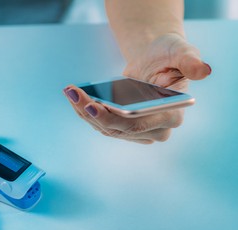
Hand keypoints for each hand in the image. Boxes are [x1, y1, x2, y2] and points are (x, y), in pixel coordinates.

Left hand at [64, 33, 210, 143]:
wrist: (155, 59)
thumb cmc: (169, 55)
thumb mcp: (181, 53)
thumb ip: (190, 61)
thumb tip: (203, 70)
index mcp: (172, 114)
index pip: (140, 124)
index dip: (116, 119)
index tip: (94, 108)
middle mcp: (155, 128)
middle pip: (118, 128)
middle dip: (93, 113)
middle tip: (74, 95)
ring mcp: (138, 130)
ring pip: (106, 128)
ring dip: (85, 112)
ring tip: (71, 92)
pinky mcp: (124, 126)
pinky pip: (101, 123)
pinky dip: (86, 112)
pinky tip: (75, 98)